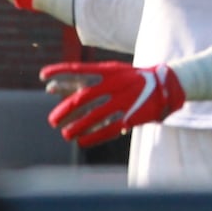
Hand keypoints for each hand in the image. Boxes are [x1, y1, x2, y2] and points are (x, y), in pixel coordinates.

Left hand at [40, 61, 185, 147]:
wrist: (168, 85)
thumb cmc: (132, 79)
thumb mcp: (113, 73)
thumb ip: (84, 81)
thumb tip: (49, 88)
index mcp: (110, 71)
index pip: (80, 68)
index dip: (60, 71)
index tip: (43, 76)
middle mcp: (116, 84)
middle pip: (82, 98)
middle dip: (64, 111)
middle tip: (53, 121)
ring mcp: (125, 101)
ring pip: (94, 116)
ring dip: (76, 127)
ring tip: (66, 134)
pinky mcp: (132, 116)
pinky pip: (109, 129)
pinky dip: (93, 137)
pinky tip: (83, 141)